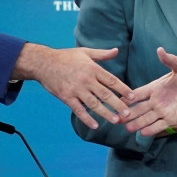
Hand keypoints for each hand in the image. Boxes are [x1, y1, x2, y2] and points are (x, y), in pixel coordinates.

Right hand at [12, 43, 132, 130]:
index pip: (111, 80)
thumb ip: (102, 54)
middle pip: (105, 94)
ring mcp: (76, 89)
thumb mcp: (85, 52)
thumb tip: (117, 50)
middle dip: (118, 104)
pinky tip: (95, 125)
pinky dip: (86, 118)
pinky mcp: (66, 97)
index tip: (133, 97)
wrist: (43, 63)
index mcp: (92, 68)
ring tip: (115, 120)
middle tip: (128, 114)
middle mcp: (86, 79)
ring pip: (93, 104)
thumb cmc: (65, 57)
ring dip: (105, 113)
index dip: (123, 89)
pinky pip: (78, 110)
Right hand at [126, 47, 176, 135]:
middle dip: (128, 113)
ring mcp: (164, 111)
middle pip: (139, 108)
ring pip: (146, 119)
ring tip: (126, 128)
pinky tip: (142, 134)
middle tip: (116, 118)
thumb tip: (160, 49)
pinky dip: (150, 130)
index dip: (128, 97)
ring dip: (137, 123)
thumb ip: (170, 60)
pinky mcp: (172, 119)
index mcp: (156, 87)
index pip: (139, 93)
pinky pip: (159, 126)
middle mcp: (157, 101)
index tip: (118, 100)